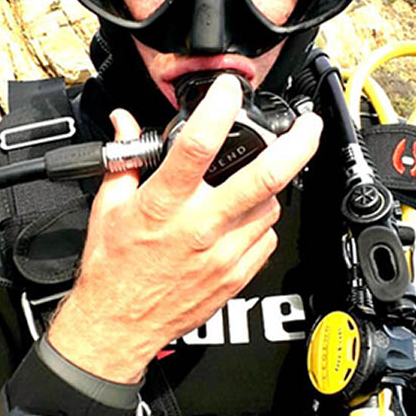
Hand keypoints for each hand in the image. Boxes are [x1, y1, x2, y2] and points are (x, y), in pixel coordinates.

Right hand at [47, 75, 321, 383]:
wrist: (118, 326)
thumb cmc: (112, 270)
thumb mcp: (107, 207)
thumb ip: (126, 160)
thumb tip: (125, 124)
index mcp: (163, 205)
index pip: (198, 146)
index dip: (220, 109)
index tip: (229, 90)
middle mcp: (198, 227)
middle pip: (263, 177)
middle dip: (296, 145)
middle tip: (308, 126)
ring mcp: (222, 255)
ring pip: (270, 207)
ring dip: (268, 188)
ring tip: (249, 183)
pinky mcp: (235, 277)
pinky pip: (266, 239)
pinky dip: (261, 223)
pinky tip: (241, 219)